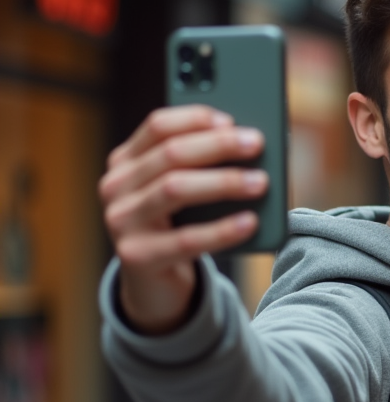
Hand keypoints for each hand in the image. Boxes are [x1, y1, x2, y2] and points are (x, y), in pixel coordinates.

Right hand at [99, 105, 267, 333]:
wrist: (155, 283)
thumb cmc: (178, 225)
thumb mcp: (184, 191)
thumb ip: (202, 165)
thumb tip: (248, 144)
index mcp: (126, 160)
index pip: (157, 126)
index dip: (196, 118)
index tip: (232, 119)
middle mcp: (116, 186)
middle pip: (169, 154)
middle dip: (217, 145)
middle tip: (256, 143)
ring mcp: (121, 221)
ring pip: (175, 189)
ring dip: (223, 182)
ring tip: (260, 181)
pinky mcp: (136, 256)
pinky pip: (186, 239)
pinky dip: (222, 229)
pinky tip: (250, 222)